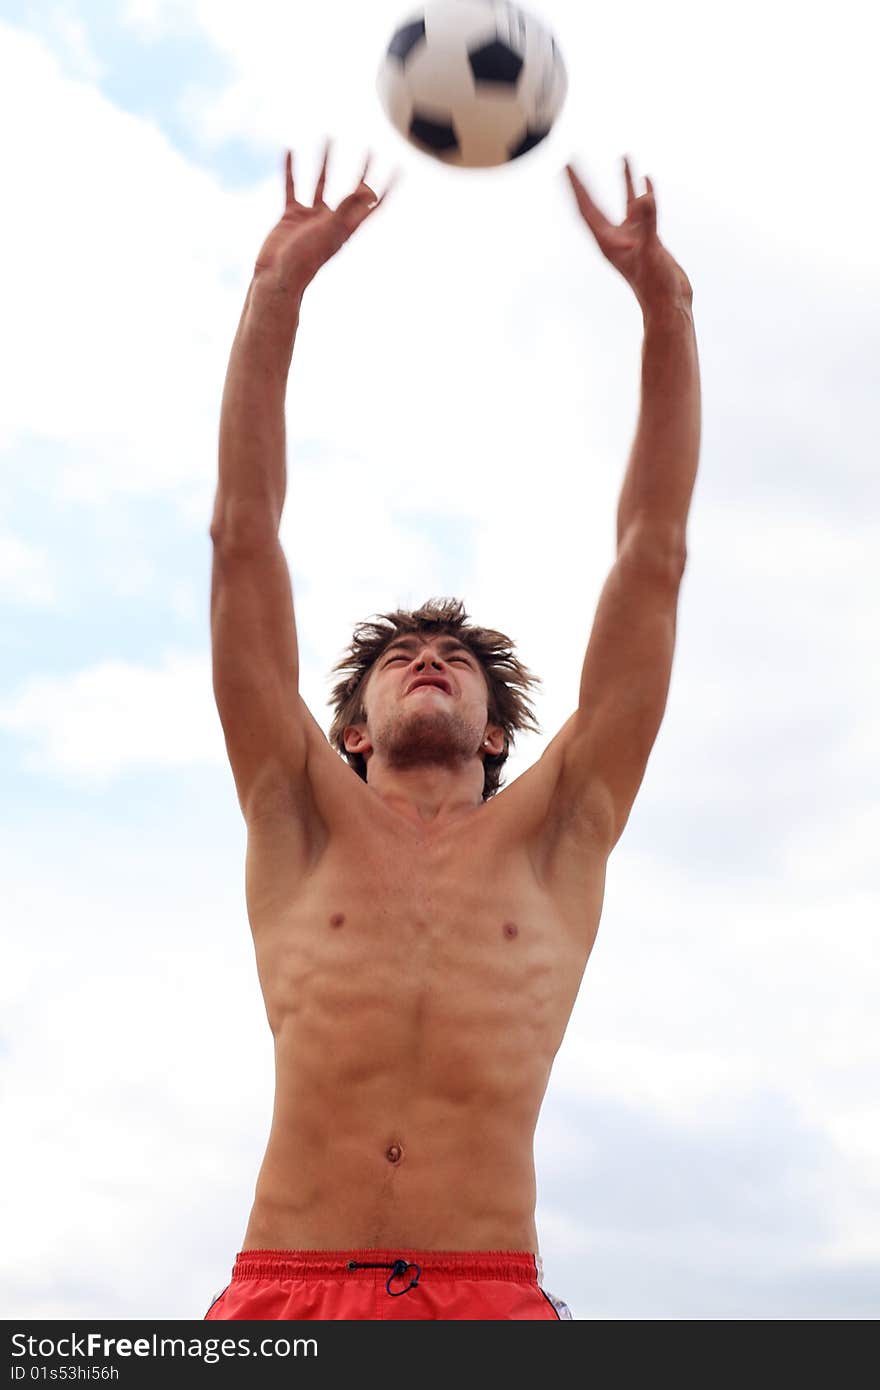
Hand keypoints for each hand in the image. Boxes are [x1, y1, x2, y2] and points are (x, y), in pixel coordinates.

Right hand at [253, 140, 398, 297]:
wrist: (277, 276)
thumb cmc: (305, 260)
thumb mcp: (330, 231)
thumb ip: (347, 209)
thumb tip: (369, 190)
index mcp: (347, 227)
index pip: (372, 205)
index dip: (386, 188)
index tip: (397, 168)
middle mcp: (332, 221)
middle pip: (351, 190)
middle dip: (361, 171)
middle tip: (370, 149)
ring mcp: (311, 218)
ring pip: (320, 183)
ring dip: (325, 162)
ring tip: (328, 138)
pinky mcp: (291, 216)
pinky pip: (293, 187)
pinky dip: (291, 170)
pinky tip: (291, 152)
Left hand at [565, 156, 692, 315]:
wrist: (669, 304)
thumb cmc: (655, 285)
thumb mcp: (650, 250)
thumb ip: (647, 222)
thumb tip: (644, 196)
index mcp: (607, 242)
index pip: (585, 209)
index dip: (575, 187)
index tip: (565, 167)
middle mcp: (615, 238)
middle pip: (594, 204)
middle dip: (583, 183)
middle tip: (571, 161)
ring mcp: (632, 238)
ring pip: (624, 203)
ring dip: (622, 181)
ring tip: (624, 157)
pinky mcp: (647, 240)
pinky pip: (644, 211)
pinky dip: (645, 194)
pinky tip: (647, 180)